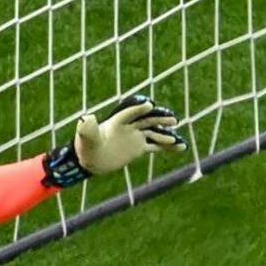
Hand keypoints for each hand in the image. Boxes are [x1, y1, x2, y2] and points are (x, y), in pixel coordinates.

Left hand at [71, 97, 188, 177]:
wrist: (92, 160)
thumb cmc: (86, 147)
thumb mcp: (85, 138)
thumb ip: (87, 128)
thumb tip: (87, 117)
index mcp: (116, 121)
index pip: (129, 112)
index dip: (138, 109)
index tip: (149, 105)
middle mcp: (129, 126)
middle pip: (146, 120)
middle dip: (159, 119)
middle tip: (172, 119)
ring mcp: (135, 136)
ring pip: (154, 133)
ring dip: (166, 135)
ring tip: (177, 140)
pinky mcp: (139, 147)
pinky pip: (156, 146)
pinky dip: (168, 147)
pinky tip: (181, 147)